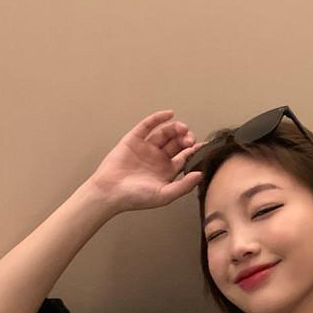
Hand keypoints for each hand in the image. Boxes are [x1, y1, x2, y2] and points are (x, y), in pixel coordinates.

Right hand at [88, 110, 203, 212]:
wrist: (110, 192)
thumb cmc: (135, 198)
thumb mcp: (164, 195)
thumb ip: (184, 186)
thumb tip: (201, 174)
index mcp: (167, 171)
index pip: (184, 157)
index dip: (194, 150)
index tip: (202, 146)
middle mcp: (158, 158)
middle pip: (177, 143)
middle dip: (185, 139)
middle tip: (189, 139)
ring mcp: (146, 147)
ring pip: (165, 133)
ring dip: (175, 128)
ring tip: (182, 128)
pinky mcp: (134, 139)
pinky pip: (148, 125)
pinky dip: (158, 118)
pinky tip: (169, 114)